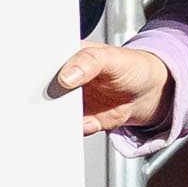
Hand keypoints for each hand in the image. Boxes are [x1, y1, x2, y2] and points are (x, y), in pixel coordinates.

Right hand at [45, 41, 173, 134]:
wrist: (150, 92)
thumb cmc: (133, 67)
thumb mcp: (112, 58)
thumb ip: (88, 62)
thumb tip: (67, 76)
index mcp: (68, 57)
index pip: (44, 64)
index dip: (37, 72)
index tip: (41, 82)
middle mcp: (66, 79)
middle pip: (44, 92)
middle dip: (44, 100)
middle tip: (53, 103)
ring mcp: (73, 101)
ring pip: (54, 113)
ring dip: (59, 119)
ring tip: (75, 115)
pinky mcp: (82, 119)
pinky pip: (72, 128)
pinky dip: (78, 129)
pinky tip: (91, 123)